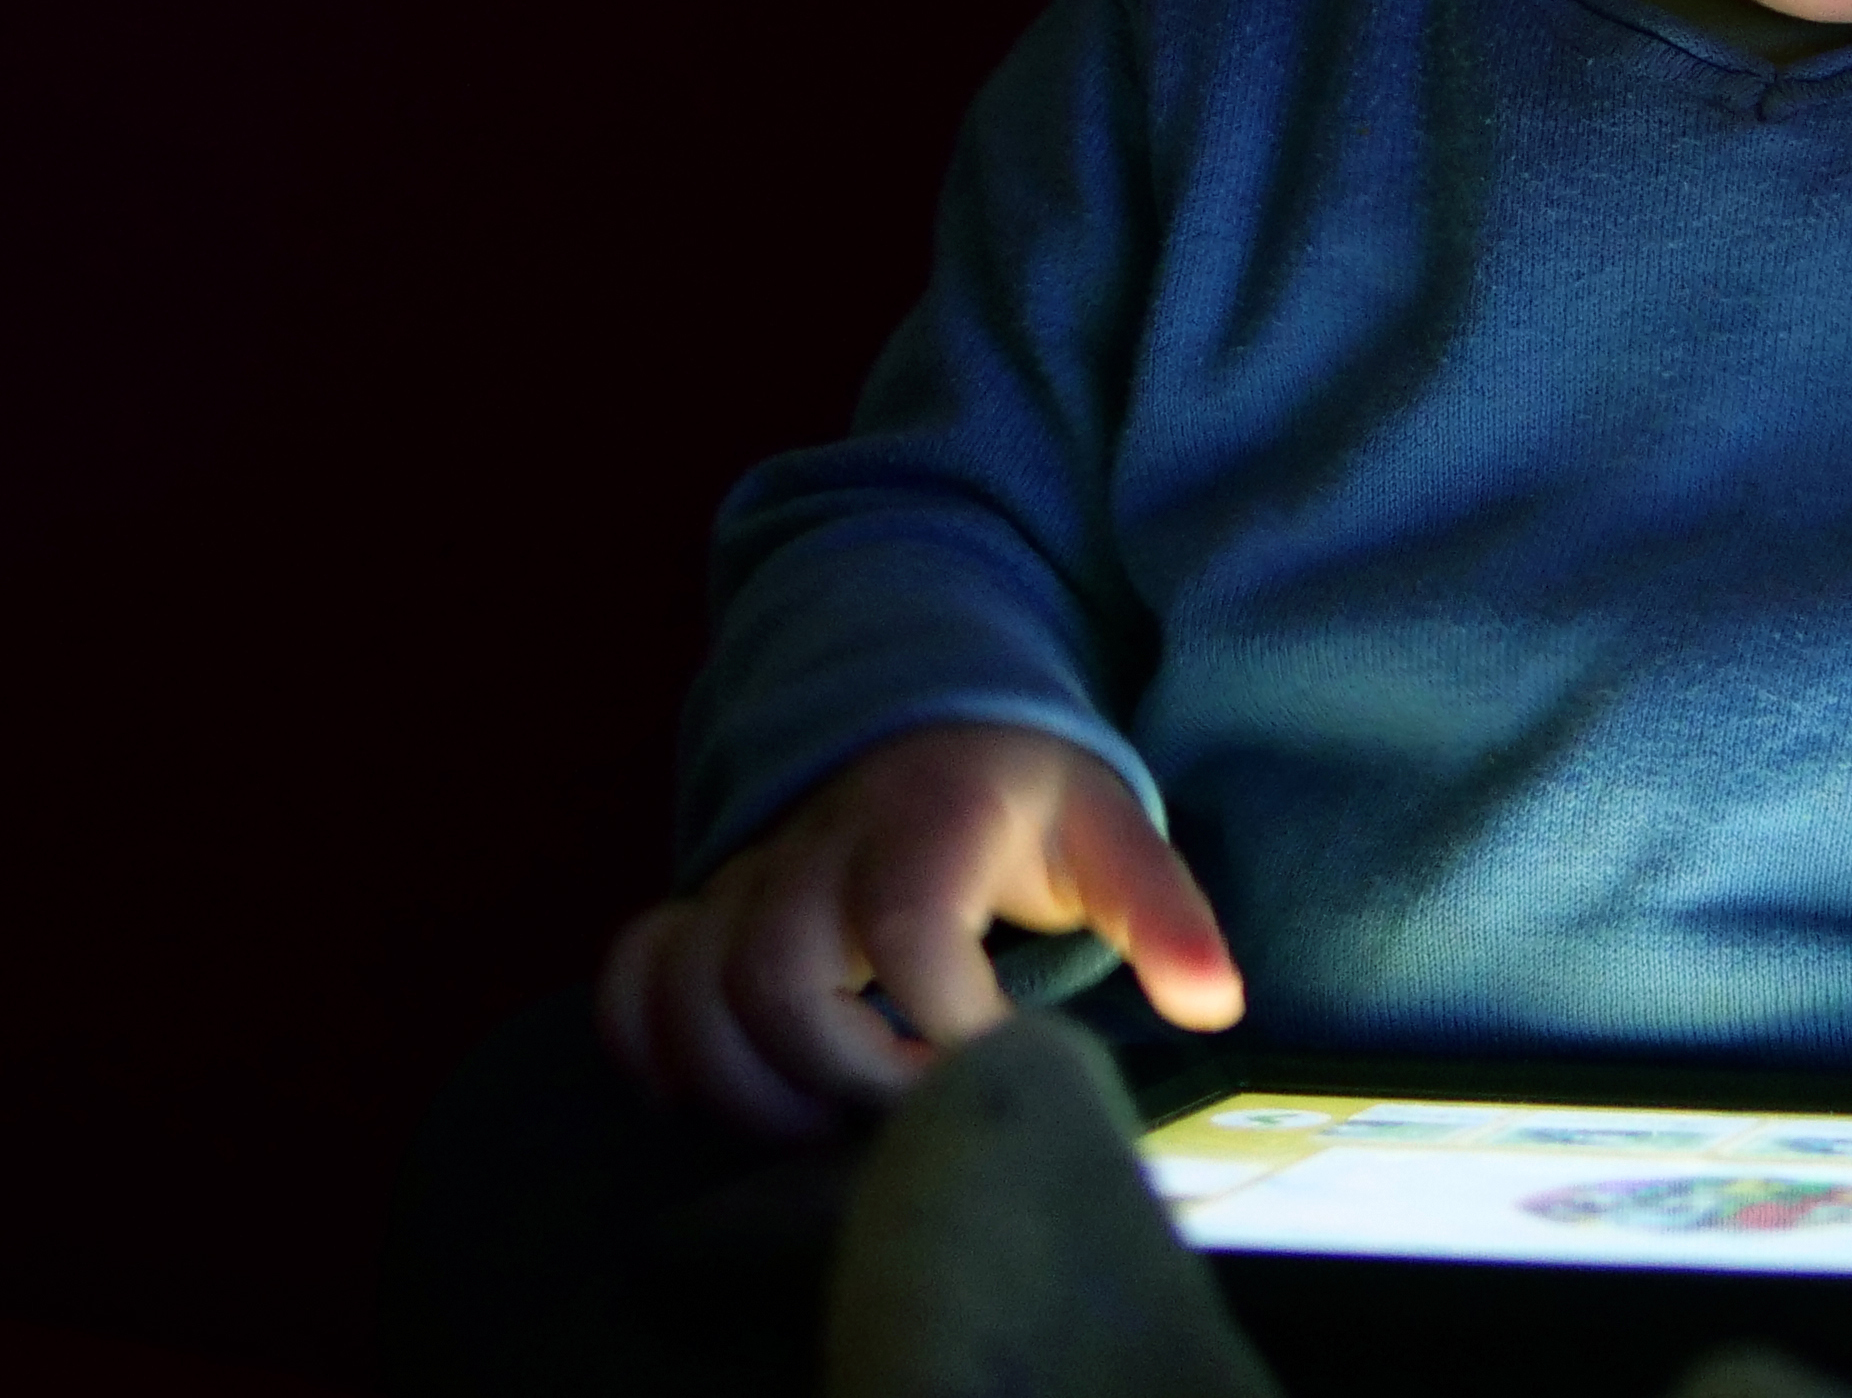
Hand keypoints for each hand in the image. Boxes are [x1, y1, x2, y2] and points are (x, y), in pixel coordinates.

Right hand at [597, 722, 1247, 1141]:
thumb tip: (1213, 999)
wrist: (926, 724)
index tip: (1004, 1065)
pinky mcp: (705, 915)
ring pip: (693, 993)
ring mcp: (748, 883)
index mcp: (927, 822)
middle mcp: (817, 848)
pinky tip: (733, 1099)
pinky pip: (638, 983)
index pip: (907, 925)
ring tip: (836, 1127)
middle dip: (839, 1076)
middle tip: (912, 1118)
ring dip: (749, 1089)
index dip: (949, 1018)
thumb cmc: (1022, 799)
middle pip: (774, 978)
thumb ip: (1159, 911)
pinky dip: (658, 1052)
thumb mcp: (1108, 833)